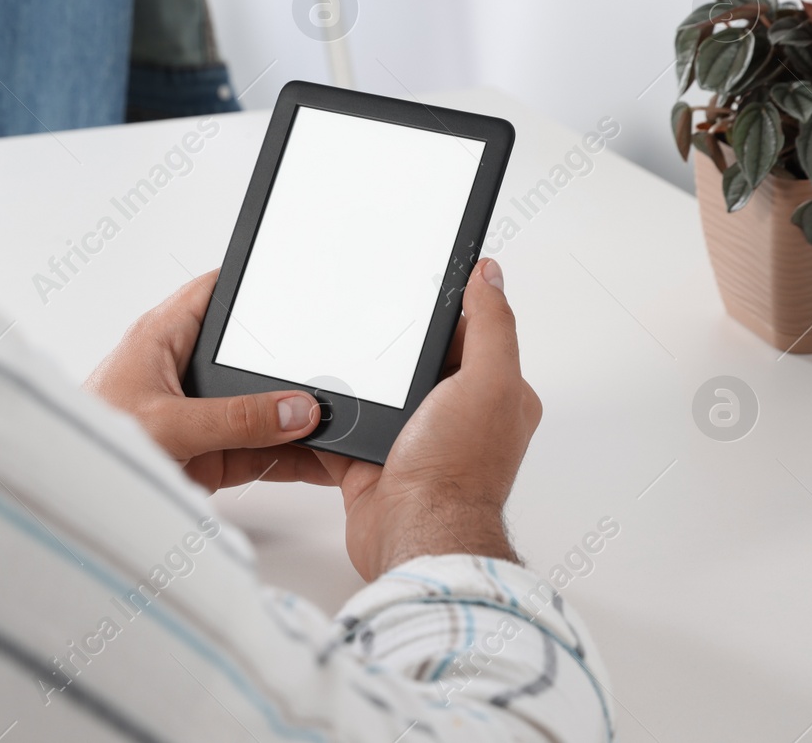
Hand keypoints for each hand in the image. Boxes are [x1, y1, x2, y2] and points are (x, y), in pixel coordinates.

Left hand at [85, 272, 334, 491]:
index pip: (215, 292)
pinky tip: (320, 459)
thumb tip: (295, 410)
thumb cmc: (88, 442)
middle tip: (336, 369)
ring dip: (294, 419)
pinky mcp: (206, 453)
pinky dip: (287, 456)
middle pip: (249, 357)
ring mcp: (198, 414)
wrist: (66, 495)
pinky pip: (257, 449)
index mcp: (162, 337)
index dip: (254, 284)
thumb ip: (235, 419)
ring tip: (340, 422)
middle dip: (290, 365)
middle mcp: (183, 370)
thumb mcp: (168, 424)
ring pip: (259, 407)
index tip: (299, 284)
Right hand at [314, 259, 541, 579]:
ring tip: (340, 355)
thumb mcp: (489, 381)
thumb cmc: (458, 473)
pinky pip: (348, 425)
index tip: (419, 287)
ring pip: (382, 391)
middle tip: (370, 321)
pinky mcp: (375, 460)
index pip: (473, 334)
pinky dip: (331, 415)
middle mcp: (457, 418)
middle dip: (395, 345)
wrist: (414, 535)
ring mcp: (415, 440)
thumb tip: (490, 275)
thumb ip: (492, 325)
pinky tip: (317, 398)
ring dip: (361, 380)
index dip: (447, 310)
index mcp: (495, 395)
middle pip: (420, 361)